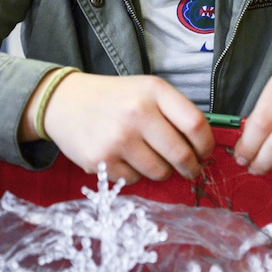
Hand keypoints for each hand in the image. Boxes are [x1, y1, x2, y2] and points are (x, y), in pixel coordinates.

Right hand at [28, 71, 214, 183]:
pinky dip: (135, 174)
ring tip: (151, 159)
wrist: (64, 102)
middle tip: (191, 170)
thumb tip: (203, 147)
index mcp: (154, 91)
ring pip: (159, 172)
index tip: (205, 153)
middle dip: (191, 168)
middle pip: (181, 154)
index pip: (195, 124)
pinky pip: (134, 180)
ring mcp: (118, 138)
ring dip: (162, 172)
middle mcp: (137, 113)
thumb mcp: (147, 91)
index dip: (206, 145)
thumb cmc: (114, 99)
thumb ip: (174, 112)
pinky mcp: (101, 160)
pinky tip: (124, 158)